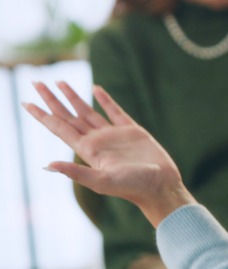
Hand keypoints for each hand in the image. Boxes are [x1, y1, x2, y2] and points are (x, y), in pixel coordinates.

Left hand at [22, 81, 194, 227]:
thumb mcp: (102, 182)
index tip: (26, 102)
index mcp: (87, 150)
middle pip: (68, 116)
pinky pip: (114, 111)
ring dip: (73, 97)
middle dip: (52, 100)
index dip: (42, 115)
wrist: (160, 185)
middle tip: (36, 83)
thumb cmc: (133, 187)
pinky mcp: (131, 130)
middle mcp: (96, 140)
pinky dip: (104, 99)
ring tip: (60, 82)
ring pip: (87, 111)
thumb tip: (48, 164)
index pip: (59, 128)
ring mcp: (113, 134)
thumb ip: (76, 173)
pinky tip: (95, 89)